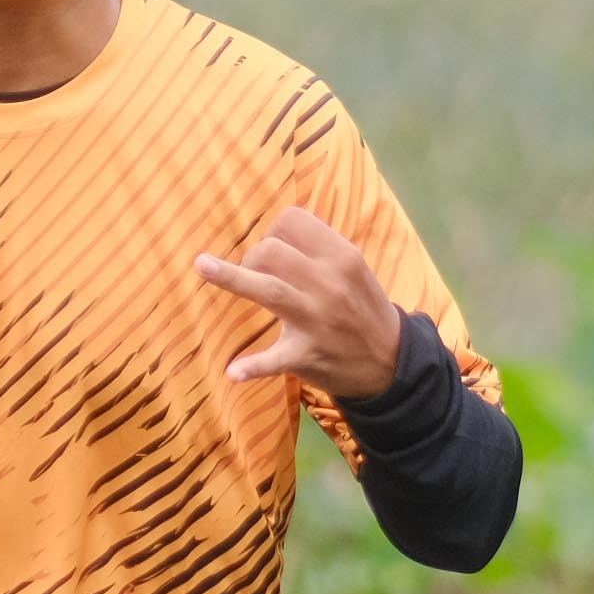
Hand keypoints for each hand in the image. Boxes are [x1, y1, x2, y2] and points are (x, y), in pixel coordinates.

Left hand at [195, 207, 413, 401]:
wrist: (392, 362)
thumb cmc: (363, 308)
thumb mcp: (353, 268)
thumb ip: (319, 247)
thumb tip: (277, 227)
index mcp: (341, 255)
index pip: (292, 221)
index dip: (273, 231)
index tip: (272, 249)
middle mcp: (329, 282)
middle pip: (271, 250)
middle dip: (252, 258)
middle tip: (256, 276)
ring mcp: (317, 319)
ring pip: (267, 289)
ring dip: (230, 277)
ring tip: (201, 266)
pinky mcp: (307, 355)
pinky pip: (275, 359)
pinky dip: (253, 367)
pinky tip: (233, 372)